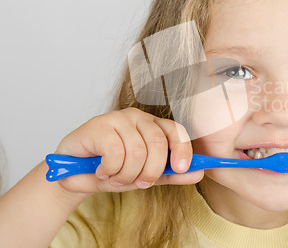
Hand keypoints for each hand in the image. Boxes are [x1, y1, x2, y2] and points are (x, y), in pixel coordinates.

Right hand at [53, 107, 202, 193]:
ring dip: (126, 175)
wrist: (74, 175)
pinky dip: (109, 170)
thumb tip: (199, 173)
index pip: (175, 131)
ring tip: (115, 178)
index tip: (181, 168)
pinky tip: (101, 170)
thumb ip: (172, 174)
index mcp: (152, 125)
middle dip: (150, 171)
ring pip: (136, 151)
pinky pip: (115, 152)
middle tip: (138, 183)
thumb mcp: (146, 176)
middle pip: (157, 143)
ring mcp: (117, 118)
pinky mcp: (98, 125)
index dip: (182, 149)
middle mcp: (137, 117)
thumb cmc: (112, 171)